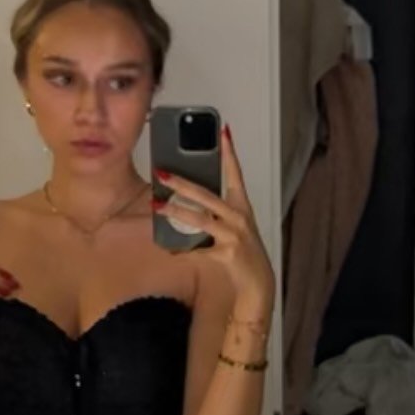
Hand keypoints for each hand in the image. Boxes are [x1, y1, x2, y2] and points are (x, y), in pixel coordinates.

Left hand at [152, 124, 274, 302]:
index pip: (235, 174)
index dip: (229, 153)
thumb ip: (214, 213)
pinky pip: (197, 250)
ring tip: (157, 207)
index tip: (223, 131)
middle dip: (182, 184)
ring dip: (176, 213)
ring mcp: (234, 234)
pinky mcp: (227, 253)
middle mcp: (239, 216)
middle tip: (162, 172)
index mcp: (241, 206)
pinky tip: (168, 249)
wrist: (257, 283)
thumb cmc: (242, 252)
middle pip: (207, 195)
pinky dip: (181, 250)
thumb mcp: (232, 227)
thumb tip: (186, 199)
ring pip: (200, 219)